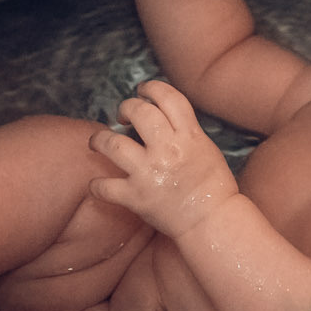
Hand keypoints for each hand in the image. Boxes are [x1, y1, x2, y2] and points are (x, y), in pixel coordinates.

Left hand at [89, 80, 239, 237]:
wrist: (212, 222)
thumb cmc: (213, 186)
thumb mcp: (206, 147)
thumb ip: (185, 130)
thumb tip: (161, 114)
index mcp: (189, 136)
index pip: (168, 97)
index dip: (151, 88)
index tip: (143, 91)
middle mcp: (167, 150)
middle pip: (138, 112)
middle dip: (126, 108)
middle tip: (123, 115)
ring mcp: (149, 173)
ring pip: (112, 143)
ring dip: (100, 139)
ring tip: (97, 141)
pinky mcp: (136, 197)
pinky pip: (105, 186)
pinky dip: (97, 185)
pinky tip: (98, 183)